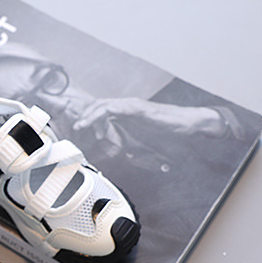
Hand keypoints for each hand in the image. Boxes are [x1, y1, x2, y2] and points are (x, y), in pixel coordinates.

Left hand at [73, 97, 226, 137]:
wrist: (187, 125)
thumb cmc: (168, 133)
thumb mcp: (143, 142)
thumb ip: (132, 147)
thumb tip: (124, 156)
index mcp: (126, 114)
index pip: (102, 111)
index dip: (89, 118)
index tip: (80, 130)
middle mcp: (126, 107)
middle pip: (98, 106)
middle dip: (85, 115)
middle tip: (74, 126)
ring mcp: (131, 106)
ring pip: (102, 106)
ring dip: (89, 115)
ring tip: (80, 125)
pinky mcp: (136, 108)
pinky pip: (114, 109)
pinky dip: (102, 116)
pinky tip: (97, 125)